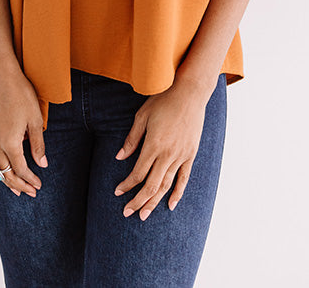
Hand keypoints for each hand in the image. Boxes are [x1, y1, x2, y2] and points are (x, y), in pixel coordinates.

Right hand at [0, 65, 47, 197]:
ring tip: (15, 187)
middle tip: (30, 193)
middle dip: (18, 185)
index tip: (39, 186)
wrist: (1, 76)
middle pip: (6, 173)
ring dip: (6, 178)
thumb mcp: (35, 119)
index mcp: (10, 143)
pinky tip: (2, 166)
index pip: (21, 170)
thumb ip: (38, 144)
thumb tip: (42, 164)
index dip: (30, 180)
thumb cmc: (21, 94)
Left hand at [113, 80, 207, 219]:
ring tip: (144, 215)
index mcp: (154, 144)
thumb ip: (132, 139)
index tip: (118, 192)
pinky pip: (183, 178)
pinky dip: (177, 193)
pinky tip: (170, 205)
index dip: (127, 185)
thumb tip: (119, 158)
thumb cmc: (163, 100)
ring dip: (154, 202)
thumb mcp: (143, 115)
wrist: (190, 93)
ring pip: (166, 185)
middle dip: (138, 201)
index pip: (138, 173)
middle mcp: (168, 153)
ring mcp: (181, 155)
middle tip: (127, 213)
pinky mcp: (190, 154)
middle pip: (151, 185)